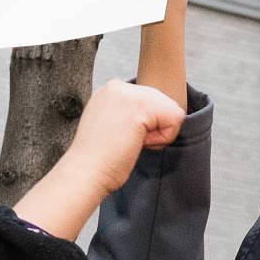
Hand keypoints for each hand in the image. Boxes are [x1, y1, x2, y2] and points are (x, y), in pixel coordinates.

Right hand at [62, 80, 187, 198]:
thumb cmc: (98, 159)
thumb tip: (155, 116)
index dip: (145, 125)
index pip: (151, 100)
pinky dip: (162, 138)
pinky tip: (138, 143)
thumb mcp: (112, 123)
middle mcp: (118, 86)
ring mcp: (128, 94)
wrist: (84, 173)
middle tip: (127, 142)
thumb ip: (130, 113)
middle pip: (163, 103)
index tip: (120, 137)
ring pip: (171, 110)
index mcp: (110, 90)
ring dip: (157, 133)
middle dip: (153, 128)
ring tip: (131, 142)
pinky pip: (175, 119)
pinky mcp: (140, 108)